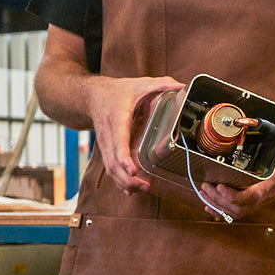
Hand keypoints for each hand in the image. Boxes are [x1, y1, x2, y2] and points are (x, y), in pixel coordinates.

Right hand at [86, 75, 184, 194]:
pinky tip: (130, 190)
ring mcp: (105, 144)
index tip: (133, 170)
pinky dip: (119, 180)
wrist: (91, 96)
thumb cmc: (118, 91)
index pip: (118, 140)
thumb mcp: (140, 84)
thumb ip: (161, 84)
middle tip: (144, 187)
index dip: (124, 157)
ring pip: (110, 168)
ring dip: (124, 182)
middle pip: (113, 161)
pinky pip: (110, 168)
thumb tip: (182, 87)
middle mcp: (108, 134)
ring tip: (142, 190)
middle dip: (127, 178)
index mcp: (117, 117)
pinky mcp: (106, 150)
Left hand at [198, 129, 274, 219]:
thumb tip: (241, 119)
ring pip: (239, 213)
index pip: (253, 196)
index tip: (218, 185)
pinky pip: (241, 211)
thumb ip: (261, 126)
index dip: (232, 195)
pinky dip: (224, 210)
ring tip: (205, 193)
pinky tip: (211, 205)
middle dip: (218, 200)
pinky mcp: (261, 199)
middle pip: (240, 208)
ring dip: (218, 206)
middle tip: (206, 185)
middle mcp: (270, 192)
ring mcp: (266, 198)